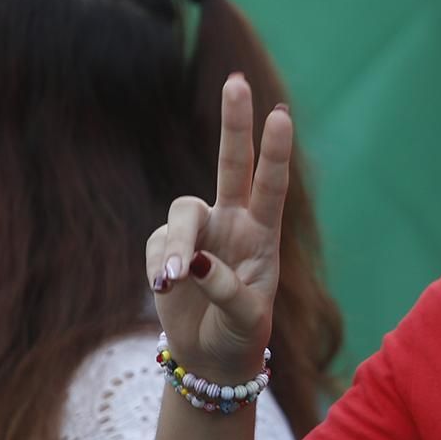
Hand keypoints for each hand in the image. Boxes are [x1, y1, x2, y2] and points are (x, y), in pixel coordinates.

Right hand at [145, 73, 292, 382]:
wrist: (212, 358)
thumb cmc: (241, 335)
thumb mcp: (245, 320)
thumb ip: (226, 291)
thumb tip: (196, 264)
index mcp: (263, 235)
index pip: (272, 186)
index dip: (275, 152)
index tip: (280, 115)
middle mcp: (233, 223)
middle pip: (232, 164)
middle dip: (234, 123)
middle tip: (236, 82)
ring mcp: (200, 233)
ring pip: (183, 212)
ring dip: (179, 244)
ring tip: (175, 280)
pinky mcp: (168, 248)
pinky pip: (160, 246)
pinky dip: (161, 266)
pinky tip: (165, 289)